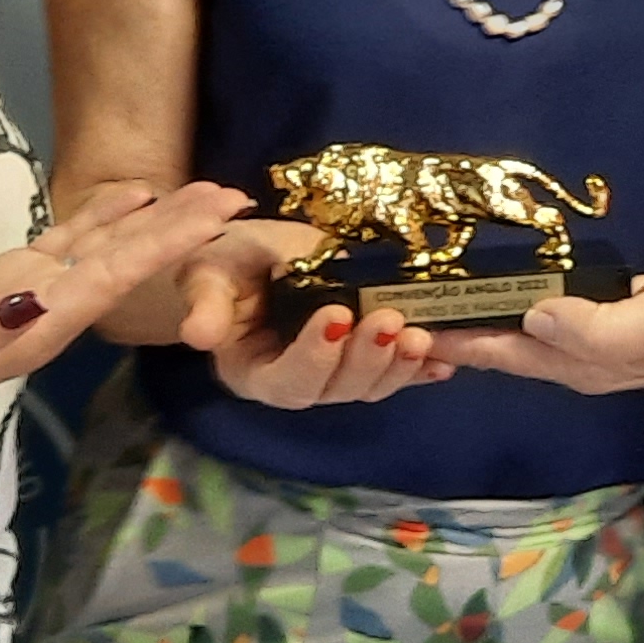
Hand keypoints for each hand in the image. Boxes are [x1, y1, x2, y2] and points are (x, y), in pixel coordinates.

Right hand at [0, 180, 247, 451]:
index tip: (223, 217)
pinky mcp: (6, 283)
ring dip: (154, 222)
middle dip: (183, 229)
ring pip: (106, 249)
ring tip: (203, 191)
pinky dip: (101, 219)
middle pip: (130, 260)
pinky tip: (131, 197)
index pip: (123, 273)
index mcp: (47, 323)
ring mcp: (33, 296)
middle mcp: (54, 310)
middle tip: (238, 195)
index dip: (173, 242)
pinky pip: (68, 245)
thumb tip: (38, 298)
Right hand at [181, 218, 450, 407]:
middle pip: (333, 390)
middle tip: (389, 319)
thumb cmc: (230, 260)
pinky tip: (443, 360)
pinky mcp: (363, 359)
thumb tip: (200, 334)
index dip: (312, 355)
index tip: (334, 315)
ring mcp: (334, 373)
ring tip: (420, 334)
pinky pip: (393, 372)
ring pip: (367, 386)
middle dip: (365, 359)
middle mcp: (295, 382)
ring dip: (397, 364)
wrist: (259, 251)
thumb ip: (207, 299)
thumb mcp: (211, 269)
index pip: (284, 379)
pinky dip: (419, 369)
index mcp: (252, 370)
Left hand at [421, 262, 643, 395]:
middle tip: (398, 302)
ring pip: (522, 327)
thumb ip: (596, 327)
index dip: (451, 340)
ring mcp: (595, 336)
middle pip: (501, 344)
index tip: (401, 324)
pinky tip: (503, 280)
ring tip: (434, 291)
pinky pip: (552, 306)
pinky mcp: (613, 312)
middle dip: (452, 330)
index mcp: (579, 364)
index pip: (499, 351)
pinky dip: (518, 296)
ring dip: (480, 314)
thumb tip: (536, 314)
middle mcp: (578, 357)